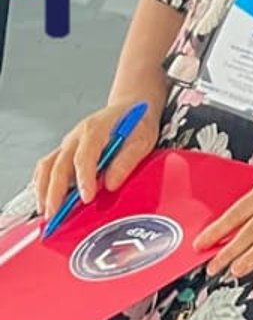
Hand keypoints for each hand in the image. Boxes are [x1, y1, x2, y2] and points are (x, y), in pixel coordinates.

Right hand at [32, 102, 162, 220]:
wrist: (131, 105)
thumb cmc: (137, 122)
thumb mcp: (142, 139)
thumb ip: (127, 160)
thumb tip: (111, 184)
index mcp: (95, 129)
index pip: (84, 157)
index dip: (84, 179)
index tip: (86, 198)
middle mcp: (76, 136)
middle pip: (59, 165)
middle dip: (55, 192)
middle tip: (56, 214)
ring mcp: (68, 143)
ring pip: (47, 166)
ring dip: (43, 190)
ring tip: (47, 211)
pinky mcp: (66, 150)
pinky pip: (47, 166)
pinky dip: (42, 184)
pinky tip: (45, 199)